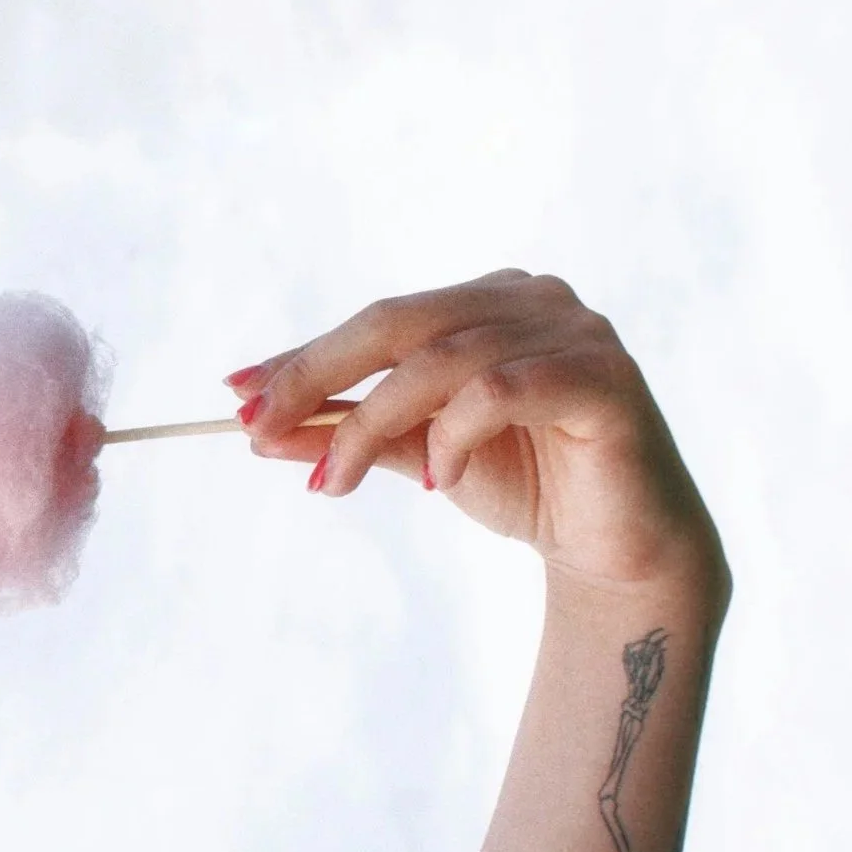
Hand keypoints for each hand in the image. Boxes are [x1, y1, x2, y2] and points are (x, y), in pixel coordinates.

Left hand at [230, 270, 727, 599]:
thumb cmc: (521, 486)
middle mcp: (533, 299)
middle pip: (397, 322)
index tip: (236, 394)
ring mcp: (576, 332)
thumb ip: (344, 433)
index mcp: (486, 301)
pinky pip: (503, 390)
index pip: (376, 319)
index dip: (303, 356)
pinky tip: (435, 480)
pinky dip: (453, 434)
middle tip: (256, 428)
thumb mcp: (413, 456)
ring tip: (332, 481)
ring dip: (371, 422)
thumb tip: (252, 430)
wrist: (615, 551)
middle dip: (316, 376)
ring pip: (442, 360)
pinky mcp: (606, 379)